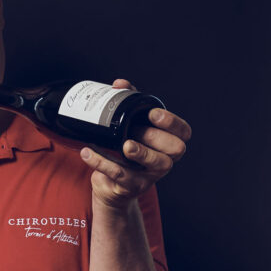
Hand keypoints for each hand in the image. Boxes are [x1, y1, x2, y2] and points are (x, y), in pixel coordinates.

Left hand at [81, 78, 191, 206]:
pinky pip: (119, 174)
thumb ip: (127, 102)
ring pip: (155, 164)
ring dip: (141, 152)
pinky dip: (101, 162)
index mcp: (167, 142)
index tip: (153, 113)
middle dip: (156, 137)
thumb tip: (119, 84)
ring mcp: (150, 175)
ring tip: (124, 145)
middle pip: (175, 148)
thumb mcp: (128, 125)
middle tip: (136, 130)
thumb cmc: (123, 150)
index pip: (183, 132)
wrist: (110, 185)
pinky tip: (87, 152)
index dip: (172, 123)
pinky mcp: (131, 186)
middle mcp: (164, 159)